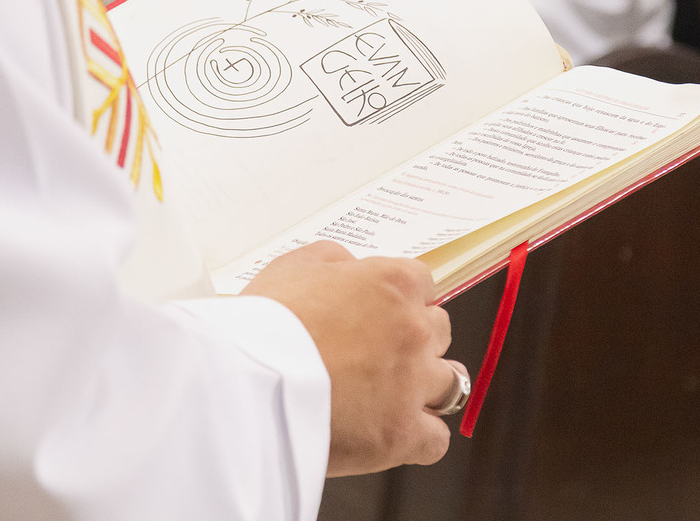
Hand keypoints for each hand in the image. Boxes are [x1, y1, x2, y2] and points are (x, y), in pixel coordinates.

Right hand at [242, 241, 456, 475]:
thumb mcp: (293, 265)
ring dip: (427, 386)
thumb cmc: (264, 321)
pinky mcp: (403, 434)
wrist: (249, 381)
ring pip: (450, 382)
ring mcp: (414, 383)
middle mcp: (413, 329)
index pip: (423, 282)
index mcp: (391, 283)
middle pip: (439, 329)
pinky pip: (436, 439)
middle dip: (415, 339)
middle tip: (380, 352)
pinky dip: (419, 437)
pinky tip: (395, 431)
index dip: (401, 298)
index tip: (384, 311)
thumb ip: (335, 261)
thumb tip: (353, 269)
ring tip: (395, 393)